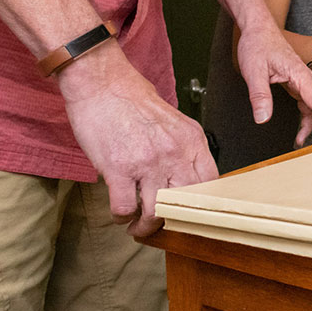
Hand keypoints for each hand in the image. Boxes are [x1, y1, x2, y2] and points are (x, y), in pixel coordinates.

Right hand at [57, 42, 215, 238]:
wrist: (101, 83)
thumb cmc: (132, 99)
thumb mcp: (172, 120)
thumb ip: (182, 147)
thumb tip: (186, 176)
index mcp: (191, 139)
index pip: (210, 182)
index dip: (202, 204)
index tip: (191, 213)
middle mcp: (174, 152)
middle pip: (186, 203)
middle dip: (173, 221)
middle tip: (162, 225)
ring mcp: (147, 162)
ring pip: (155, 212)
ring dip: (145, 226)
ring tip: (137, 227)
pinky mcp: (119, 169)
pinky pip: (124, 207)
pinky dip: (121, 217)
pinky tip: (119, 214)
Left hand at [233, 17, 311, 148]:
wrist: (258, 29)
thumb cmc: (258, 45)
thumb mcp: (253, 71)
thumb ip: (260, 96)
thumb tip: (262, 119)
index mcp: (300, 74)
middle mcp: (306, 79)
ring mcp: (304, 83)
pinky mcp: (298, 86)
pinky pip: (309, 106)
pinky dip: (309, 122)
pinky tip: (303, 136)